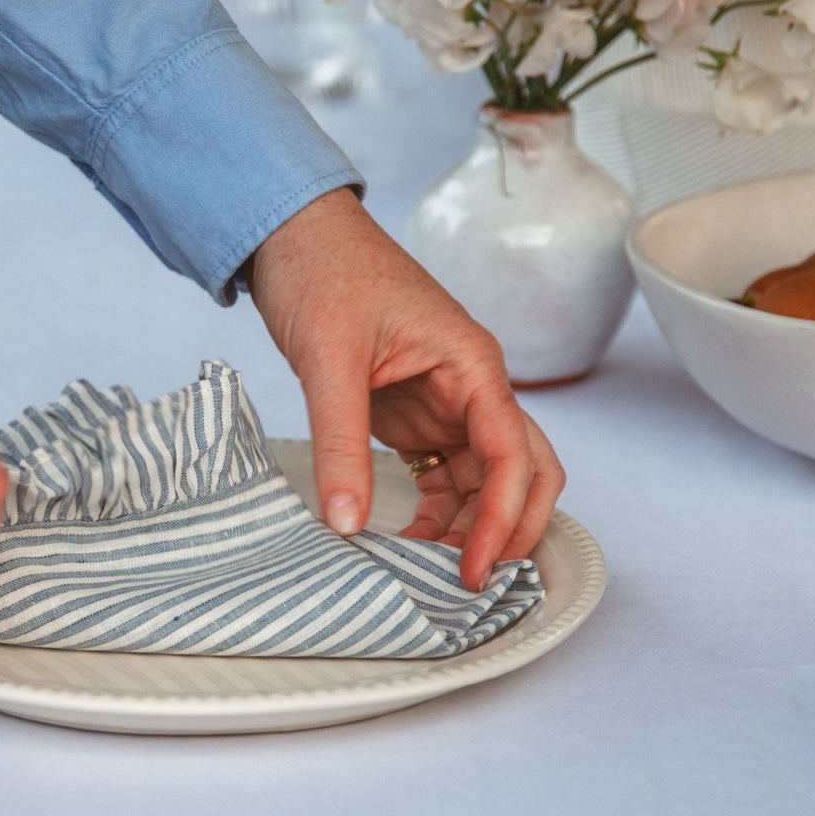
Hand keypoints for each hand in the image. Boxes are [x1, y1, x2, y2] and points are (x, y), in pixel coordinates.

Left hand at [247, 189, 563, 589]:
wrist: (291, 232)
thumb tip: (347, 523)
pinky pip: (445, 472)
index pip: (512, 454)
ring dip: (470, 525)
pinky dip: (438, 509)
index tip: (471, 570)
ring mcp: (446, 400)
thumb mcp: (328, 359)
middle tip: (469, 583)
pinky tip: (412, 538)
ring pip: (485, 478)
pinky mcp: (416, 411)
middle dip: (509, 529)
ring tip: (431, 572)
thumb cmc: (323, 270)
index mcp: (472, 363)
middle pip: (523, 470)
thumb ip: (340, 442)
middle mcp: (472, 385)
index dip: (502, 518)